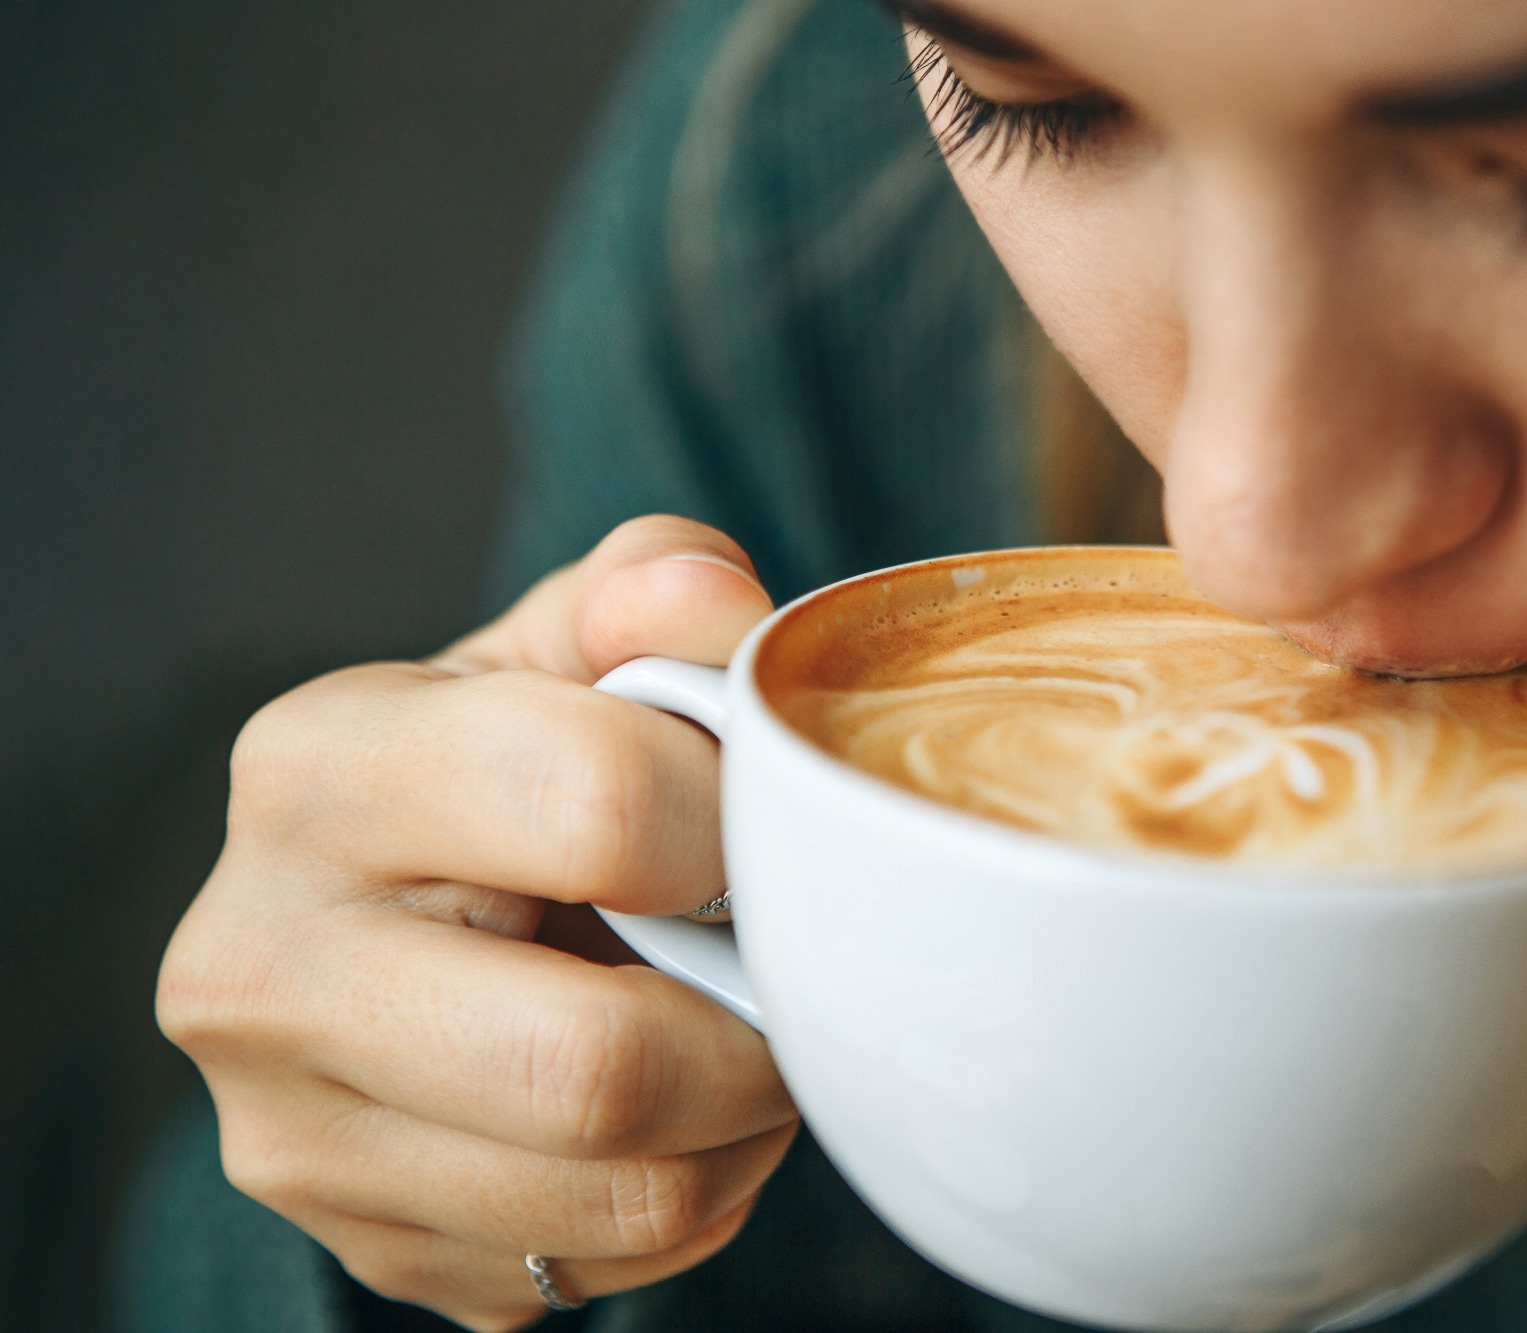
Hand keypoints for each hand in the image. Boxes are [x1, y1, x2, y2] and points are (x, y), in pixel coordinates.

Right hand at [157, 517, 797, 1330]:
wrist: (391, 911)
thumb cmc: (508, 763)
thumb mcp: (565, 646)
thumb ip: (650, 592)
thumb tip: (713, 608)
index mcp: (316, 770)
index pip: (597, 807)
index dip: (740, 824)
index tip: (764, 829)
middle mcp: (259, 965)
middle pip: (594, 1068)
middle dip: (753, 1031)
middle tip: (784, 974)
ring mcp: (292, 1135)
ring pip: (619, 1196)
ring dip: (740, 1127)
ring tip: (738, 1037)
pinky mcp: (361, 1242)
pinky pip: (601, 1269)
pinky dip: (690, 1198)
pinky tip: (672, 1115)